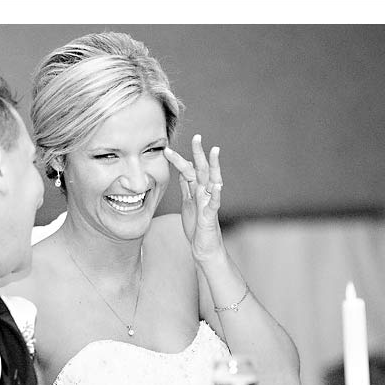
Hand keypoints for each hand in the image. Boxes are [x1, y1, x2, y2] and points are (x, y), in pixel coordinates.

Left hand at [163, 134, 225, 262]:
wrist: (203, 246)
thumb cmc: (196, 225)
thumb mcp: (188, 203)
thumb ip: (186, 187)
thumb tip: (181, 171)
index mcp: (197, 190)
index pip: (189, 170)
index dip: (179, 159)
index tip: (167, 148)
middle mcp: (205, 193)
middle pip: (202, 170)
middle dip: (199, 153)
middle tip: (197, 137)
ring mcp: (209, 203)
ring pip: (212, 181)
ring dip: (214, 166)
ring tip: (215, 151)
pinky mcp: (211, 216)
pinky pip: (215, 203)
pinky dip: (216, 194)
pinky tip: (218, 185)